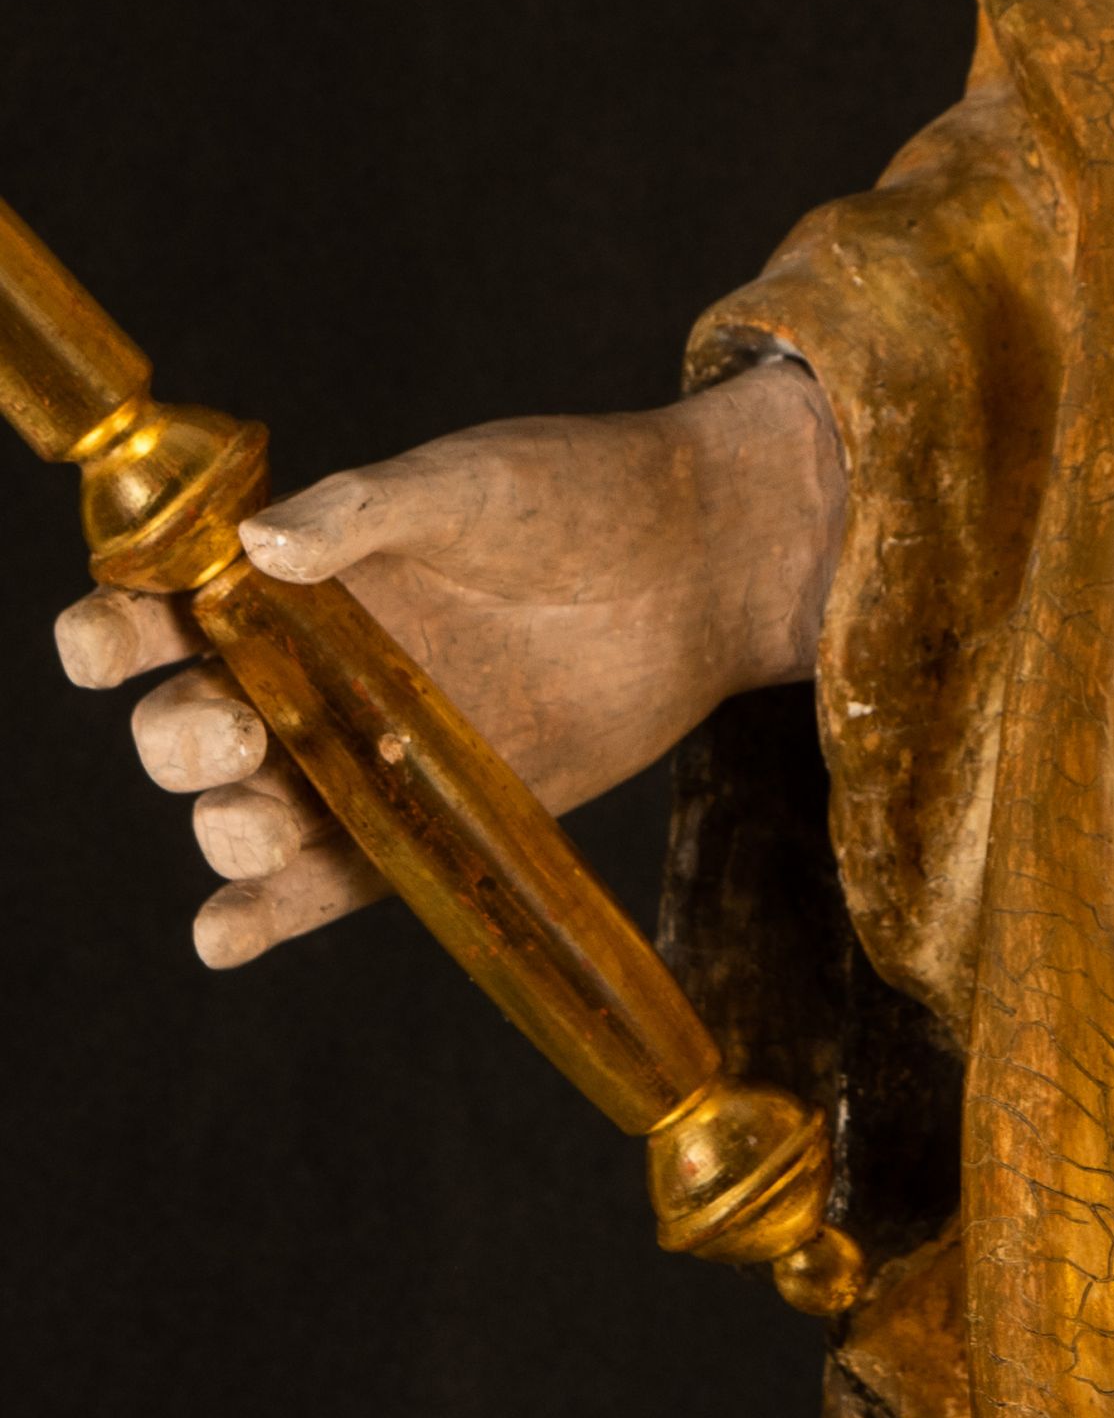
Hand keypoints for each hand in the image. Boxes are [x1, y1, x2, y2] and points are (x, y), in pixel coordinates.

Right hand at [51, 359, 844, 965]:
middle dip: (181, 740)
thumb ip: (367, 509)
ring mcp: (356, 755)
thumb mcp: (473, 483)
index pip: (157, 613)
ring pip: (243, 815)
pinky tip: (225, 934)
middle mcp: (302, 673)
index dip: (111, 634)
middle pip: (184, 728)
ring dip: (227, 832)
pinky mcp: (418, 825)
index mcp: (288, 578)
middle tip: (235, 733)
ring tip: (263, 822)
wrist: (698, 569)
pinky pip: (321, 885)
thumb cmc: (576, 497)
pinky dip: (262, 916)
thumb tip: (260, 543)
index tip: (112, 645)